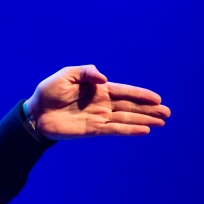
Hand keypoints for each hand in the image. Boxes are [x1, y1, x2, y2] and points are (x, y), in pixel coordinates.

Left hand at [25, 65, 170, 139]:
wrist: (35, 112)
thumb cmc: (49, 91)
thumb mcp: (66, 75)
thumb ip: (86, 73)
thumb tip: (105, 78)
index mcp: (98, 89)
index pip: (125, 92)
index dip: (142, 95)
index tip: (158, 99)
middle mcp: (102, 104)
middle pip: (130, 107)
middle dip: (149, 109)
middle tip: (167, 113)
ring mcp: (98, 117)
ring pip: (126, 119)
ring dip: (144, 120)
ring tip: (161, 122)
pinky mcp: (92, 129)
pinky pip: (114, 130)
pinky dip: (129, 130)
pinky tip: (144, 130)